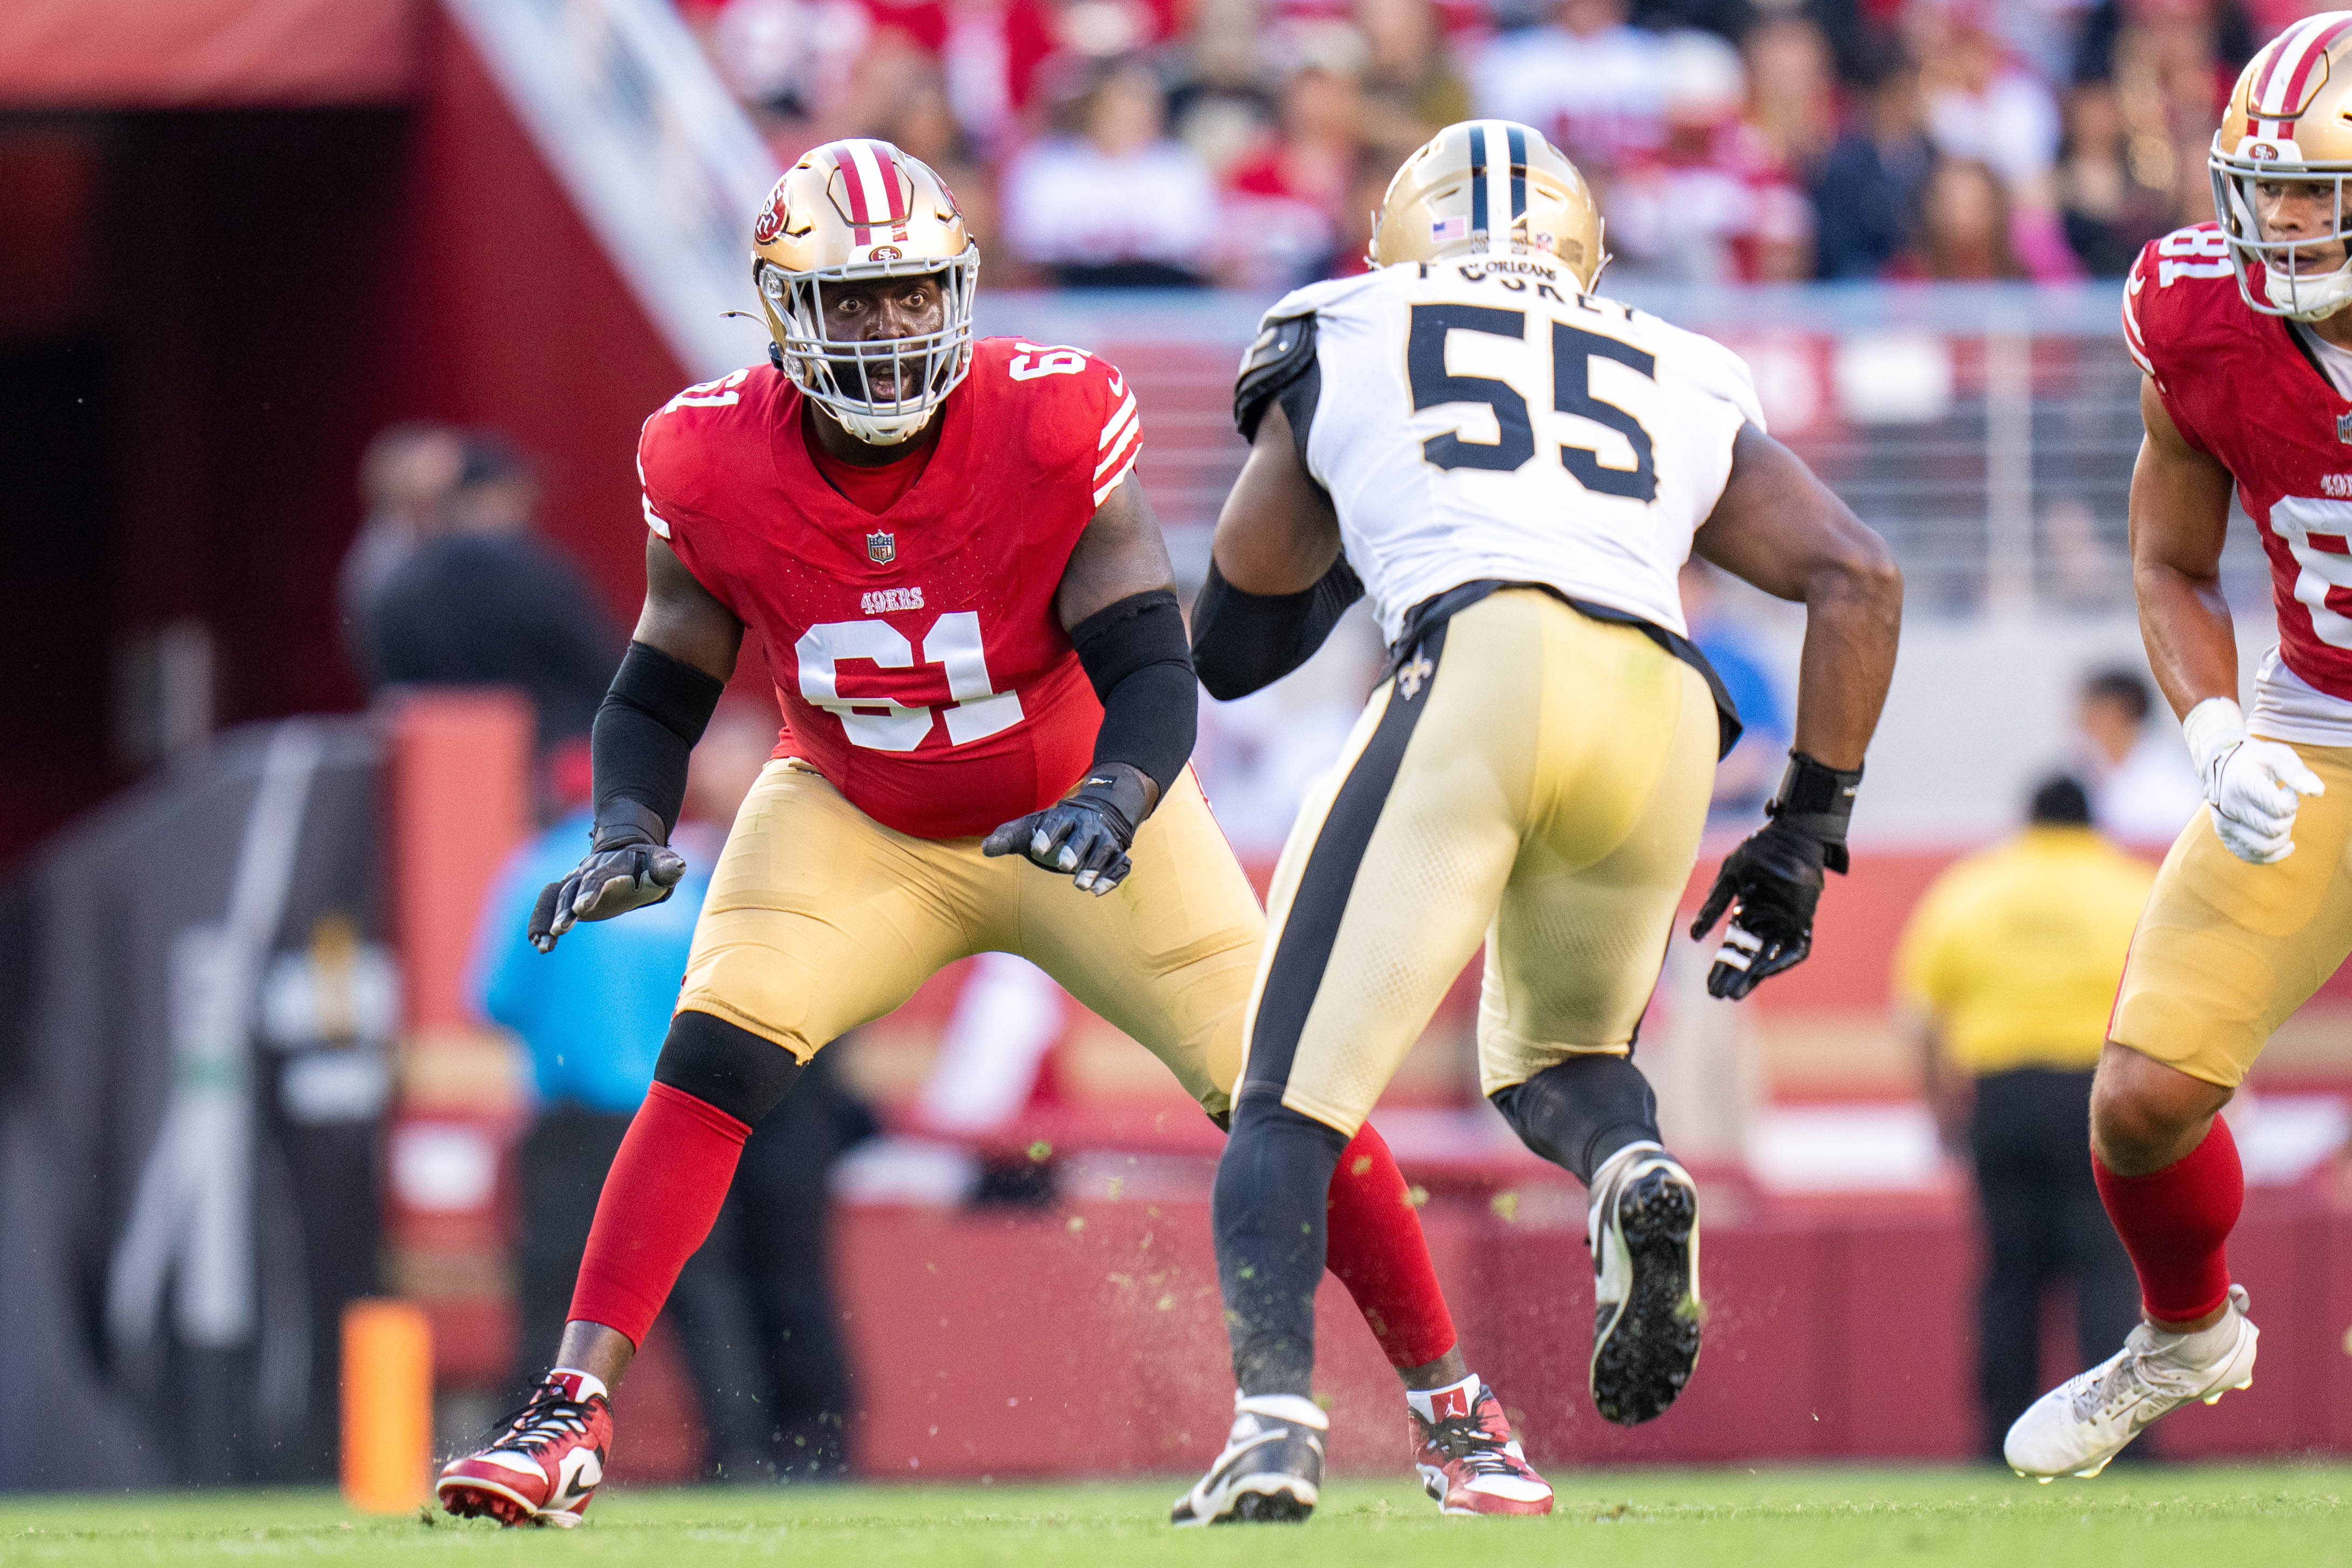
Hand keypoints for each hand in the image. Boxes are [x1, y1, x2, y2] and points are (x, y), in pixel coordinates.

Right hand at [527, 805, 686, 951]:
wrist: (627, 854)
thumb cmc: (648, 864)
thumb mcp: (661, 863)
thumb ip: (667, 866)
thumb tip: (679, 867)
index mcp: (609, 866)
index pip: (597, 879)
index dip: (590, 892)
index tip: (582, 909)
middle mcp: (586, 873)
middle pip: (571, 889)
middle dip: (565, 909)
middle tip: (561, 929)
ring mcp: (575, 884)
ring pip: (556, 898)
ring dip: (548, 920)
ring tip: (545, 945)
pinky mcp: (569, 896)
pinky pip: (548, 905)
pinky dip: (540, 921)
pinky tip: (539, 943)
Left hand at [981, 764, 1146, 895]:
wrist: (1093, 816)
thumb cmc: (1053, 828)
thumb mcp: (1029, 829)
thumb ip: (1007, 838)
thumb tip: (986, 849)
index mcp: (1064, 816)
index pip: (1057, 821)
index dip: (1048, 834)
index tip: (1036, 848)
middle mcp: (1087, 826)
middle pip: (1085, 835)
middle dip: (1075, 849)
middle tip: (1063, 866)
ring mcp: (1104, 840)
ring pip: (1105, 850)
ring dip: (1095, 867)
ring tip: (1080, 885)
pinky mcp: (1117, 855)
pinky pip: (1121, 864)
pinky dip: (1113, 876)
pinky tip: (1098, 891)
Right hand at [1687, 819, 1824, 999]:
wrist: (1794, 833)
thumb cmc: (1761, 850)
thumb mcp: (1731, 876)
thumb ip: (1715, 904)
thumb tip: (1694, 936)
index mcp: (1746, 912)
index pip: (1732, 946)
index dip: (1721, 966)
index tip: (1709, 986)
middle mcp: (1765, 922)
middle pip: (1747, 957)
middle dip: (1733, 977)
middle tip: (1717, 995)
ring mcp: (1785, 922)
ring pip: (1767, 957)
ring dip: (1753, 976)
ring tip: (1736, 993)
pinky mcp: (1804, 920)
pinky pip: (1796, 948)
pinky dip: (1782, 961)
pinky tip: (1764, 973)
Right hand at [2185, 697, 2324, 863]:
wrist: (2219, 763)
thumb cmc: (2254, 758)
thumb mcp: (2276, 755)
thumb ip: (2298, 773)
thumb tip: (2318, 792)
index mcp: (2242, 785)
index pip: (2281, 807)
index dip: (2292, 800)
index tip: (2286, 788)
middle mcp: (2229, 807)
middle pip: (2274, 829)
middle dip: (2289, 819)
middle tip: (2284, 806)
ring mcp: (2225, 824)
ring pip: (2263, 847)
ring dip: (2282, 838)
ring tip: (2280, 821)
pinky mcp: (2225, 836)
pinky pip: (2250, 857)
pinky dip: (2271, 855)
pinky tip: (2283, 843)